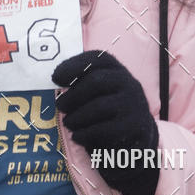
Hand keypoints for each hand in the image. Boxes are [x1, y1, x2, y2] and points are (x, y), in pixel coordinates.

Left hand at [52, 50, 159, 194]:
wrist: (138, 135)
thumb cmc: (108, 111)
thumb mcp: (99, 92)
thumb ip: (82, 83)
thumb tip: (56, 78)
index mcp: (117, 70)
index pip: (97, 58)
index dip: (74, 65)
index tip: (55, 78)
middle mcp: (129, 83)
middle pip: (96, 81)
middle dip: (73, 95)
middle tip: (60, 106)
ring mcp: (134, 104)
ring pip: (99, 107)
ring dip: (77, 117)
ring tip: (68, 123)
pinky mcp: (134, 126)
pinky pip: (105, 129)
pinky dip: (85, 133)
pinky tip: (77, 136)